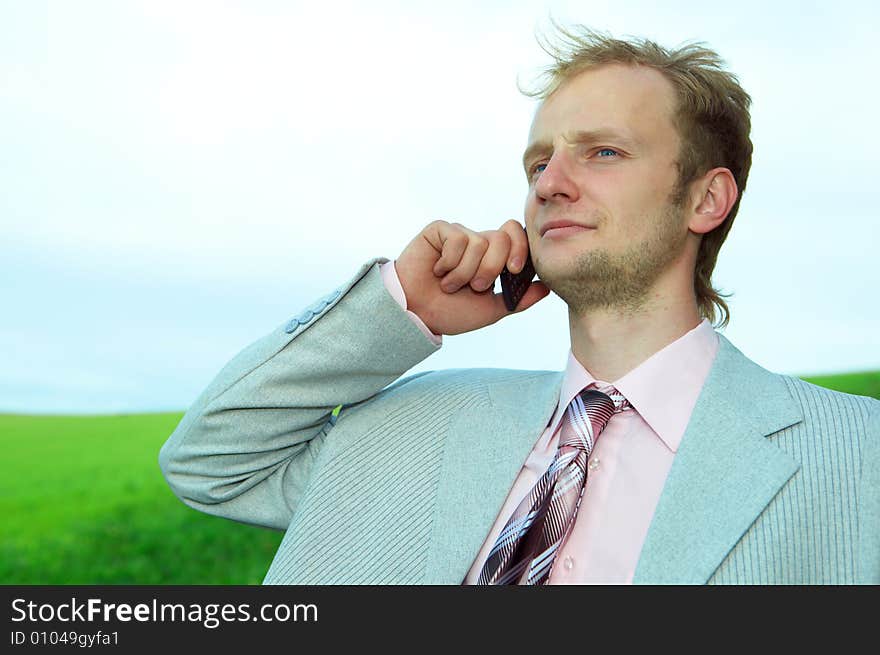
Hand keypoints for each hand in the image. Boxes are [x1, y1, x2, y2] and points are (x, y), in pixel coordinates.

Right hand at [394, 219, 550, 334]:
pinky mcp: (439, 230)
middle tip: (475, 286)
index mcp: (493, 257)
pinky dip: (449, 263)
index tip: (512, 272)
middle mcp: (478, 242)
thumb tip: (547, 287)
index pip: (516, 236)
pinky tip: (437, 271)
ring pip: (478, 242)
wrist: (416, 314)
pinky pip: (456, 239)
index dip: (519, 249)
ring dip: (464, 273)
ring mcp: (458, 234)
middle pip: (501, 237)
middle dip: (491, 267)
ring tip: (450, 285)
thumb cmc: (450, 312)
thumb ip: (520, 300)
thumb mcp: (491, 310)